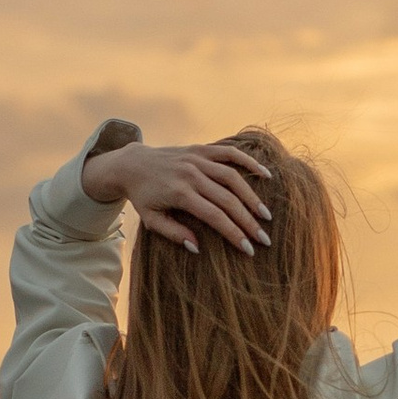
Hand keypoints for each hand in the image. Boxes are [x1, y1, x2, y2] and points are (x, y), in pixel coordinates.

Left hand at [82, 135, 272, 252]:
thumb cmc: (143, 197)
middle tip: (264, 239)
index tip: (248, 249)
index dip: (234, 234)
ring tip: (265, 215)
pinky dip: (248, 161)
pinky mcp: (200, 149)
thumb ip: (173, 234)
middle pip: (228, 200)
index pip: (215, 217)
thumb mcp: (151, 220)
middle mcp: (191, 174)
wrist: (131, 164)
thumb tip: (197, 247)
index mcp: (180, 194)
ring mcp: (197, 159)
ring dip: (252, 197)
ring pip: (233, 177)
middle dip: (248, 221)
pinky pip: (229, 153)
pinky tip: (265, 174)